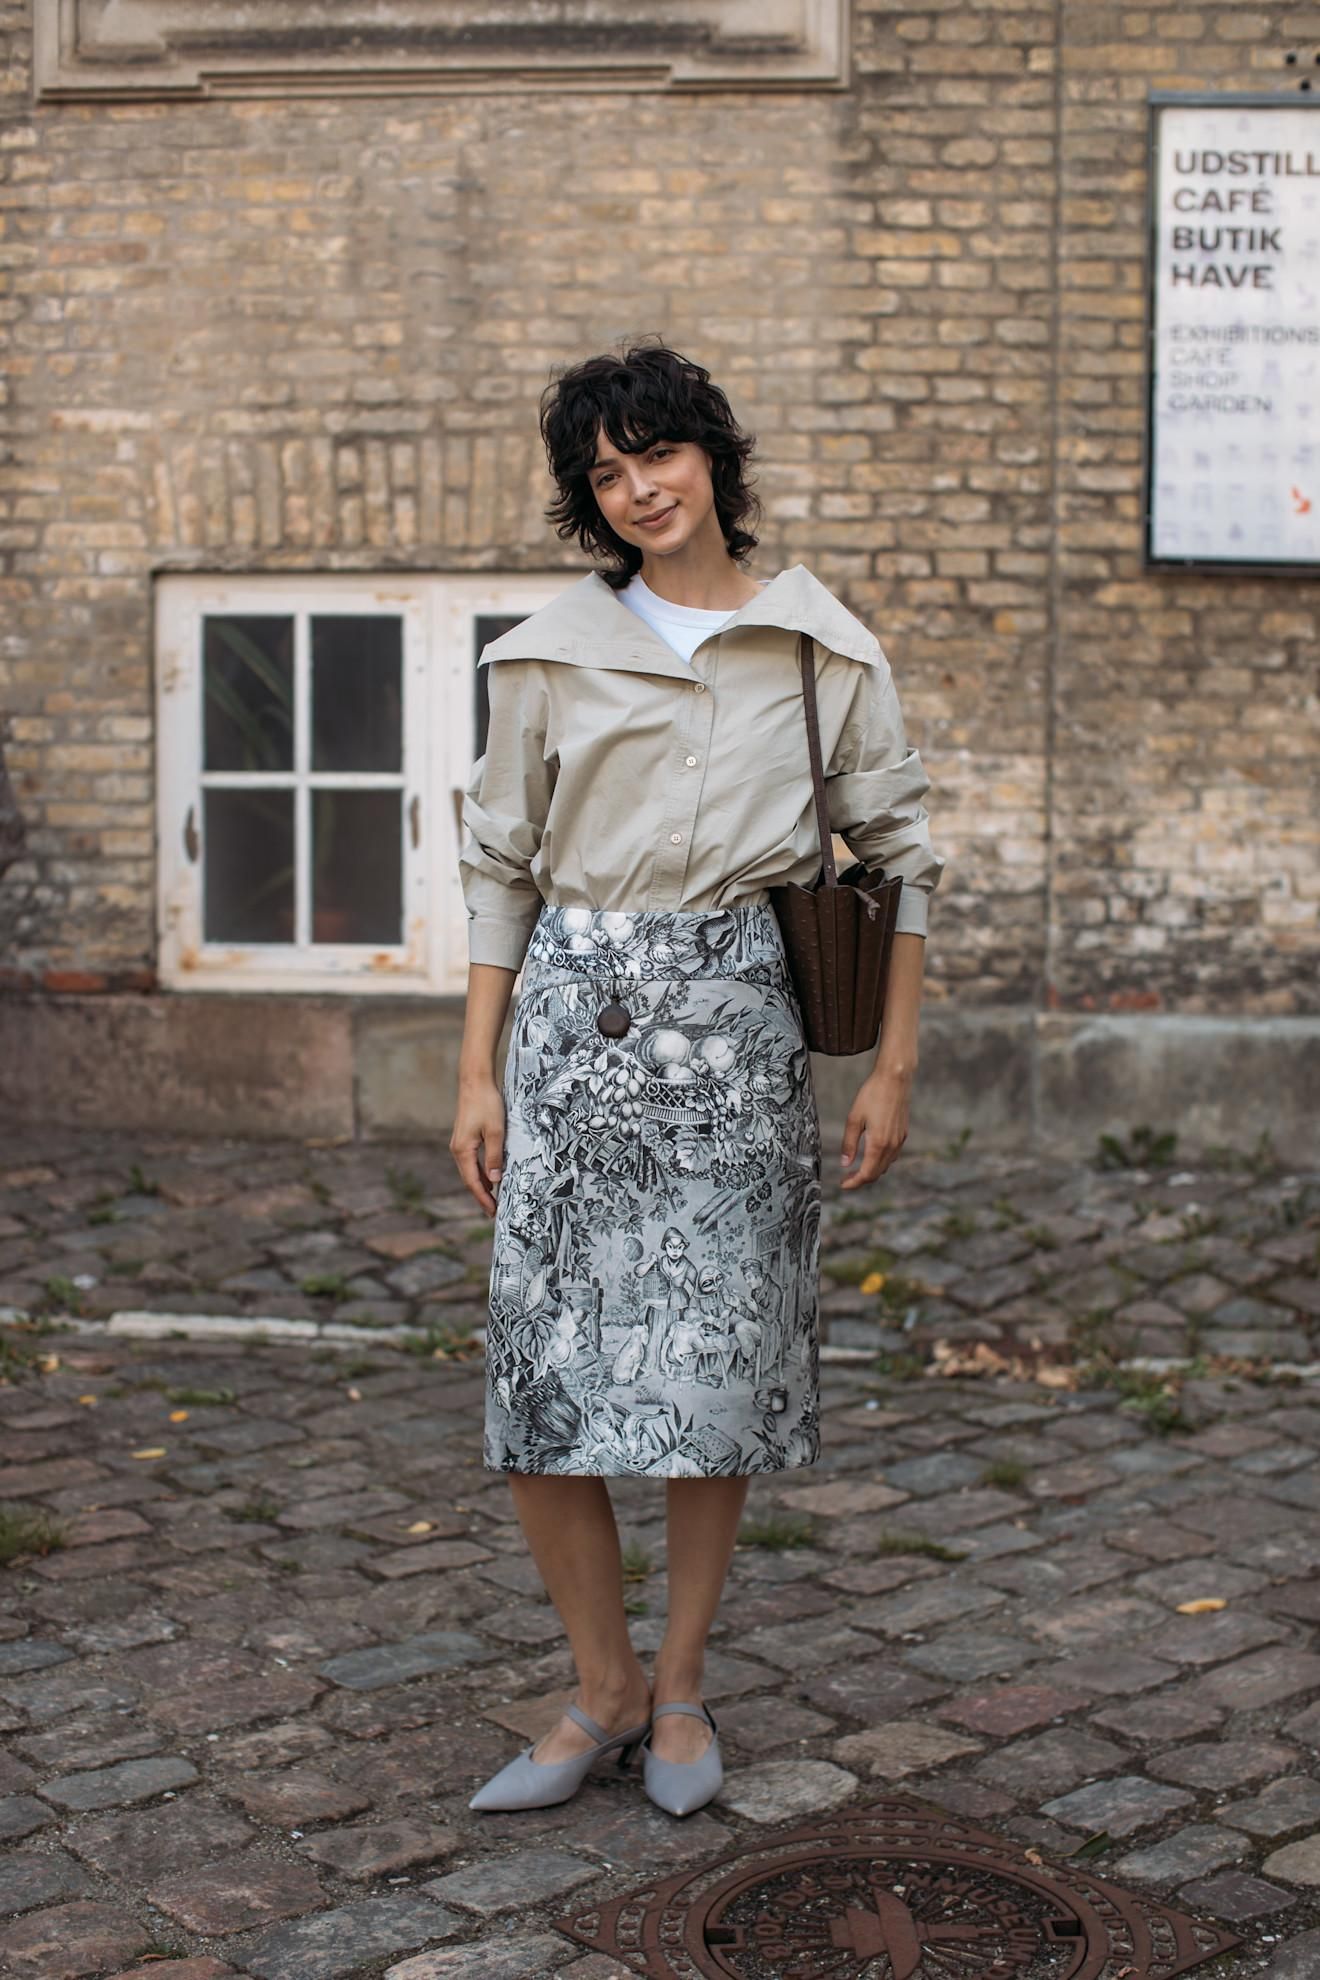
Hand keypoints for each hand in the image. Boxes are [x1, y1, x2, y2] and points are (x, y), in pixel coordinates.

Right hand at [449, 1075, 505, 1215]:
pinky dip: (480, 1172)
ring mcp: (459, 1143)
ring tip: (493, 1198)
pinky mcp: (464, 1137)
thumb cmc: (486, 1104)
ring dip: (481, 1185)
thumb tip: (495, 1181)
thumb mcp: (496, 1131)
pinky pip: (471, 1161)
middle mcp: (457, 1149)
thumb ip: (495, 1157)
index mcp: (463, 1150)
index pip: (473, 1182)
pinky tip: (490, 1176)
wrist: (475, 1081)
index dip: (483, 1198)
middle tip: (493, 1211)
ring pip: (470, 1171)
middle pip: (469, 1179)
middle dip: (481, 1196)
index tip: (492, 1212)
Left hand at [838, 1064, 911, 1188]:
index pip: (866, 1174)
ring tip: (857, 1169)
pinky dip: (881, 1162)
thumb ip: (849, 1143)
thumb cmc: (872, 1095)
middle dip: (861, 1180)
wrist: (895, 1079)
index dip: (854, 1183)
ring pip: (886, 1165)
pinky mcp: (903, 1134)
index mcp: (878, 1144)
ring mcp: (899, 1140)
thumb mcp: (854, 1118)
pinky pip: (892, 1156)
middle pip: (877, 1173)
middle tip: (846, 1179)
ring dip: (872, 1171)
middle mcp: (892, 1146)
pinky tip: (871, 1156)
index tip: (843, 1184)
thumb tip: (845, 1163)